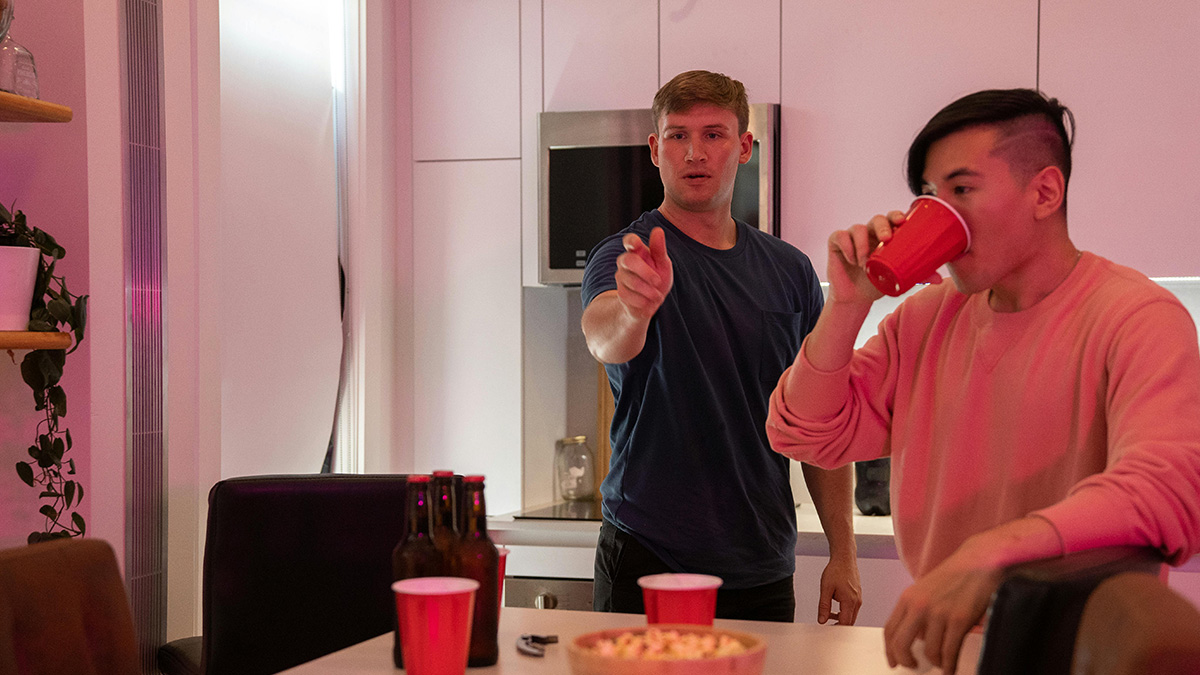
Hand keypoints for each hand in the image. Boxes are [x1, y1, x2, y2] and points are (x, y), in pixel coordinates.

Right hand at [615, 227, 672, 320]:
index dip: (631, 241)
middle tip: (658, 281)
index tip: (635, 244)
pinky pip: (630, 296)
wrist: (651, 303)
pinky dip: (644, 301)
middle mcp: (625, 262)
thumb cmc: (657, 278)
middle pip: (629, 260)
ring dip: (649, 291)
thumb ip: (659, 249)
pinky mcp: (621, 293)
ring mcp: (621, 277)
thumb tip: (658, 230)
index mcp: (637, 252)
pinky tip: (649, 302)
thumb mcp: (662, 264)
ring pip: (632, 281)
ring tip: (657, 295)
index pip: (629, 241)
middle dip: (645, 272)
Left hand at [818, 554, 861, 624]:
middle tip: (827, 626)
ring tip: (828, 615)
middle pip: (850, 622)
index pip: (845, 623)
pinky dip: (844, 612)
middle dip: (839, 626)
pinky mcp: (858, 596)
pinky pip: (852, 609)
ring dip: (841, 619)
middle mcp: (857, 602)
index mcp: (849, 601)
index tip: (827, 631)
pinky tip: (834, 608)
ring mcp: (858, 599)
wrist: (844, 559)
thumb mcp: (826, 588)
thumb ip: (823, 606)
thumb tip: (822, 620)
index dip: (836, 629)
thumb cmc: (836, 570)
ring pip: (851, 616)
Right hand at [825, 210, 940, 304]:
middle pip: (877, 219)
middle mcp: (870, 233)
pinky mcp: (836, 243)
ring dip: (862, 244)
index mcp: (887, 236)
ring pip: (857, 228)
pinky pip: (839, 236)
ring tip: (864, 262)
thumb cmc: (878, 283)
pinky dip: (846, 246)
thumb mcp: (898, 278)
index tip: (901, 221)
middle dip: (882, 225)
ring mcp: (853, 236)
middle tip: (886, 238)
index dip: (896, 215)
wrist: (856, 298)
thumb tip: (940, 279)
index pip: (892, 218)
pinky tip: (851, 258)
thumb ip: (918, 276)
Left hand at [882, 545, 1002, 673]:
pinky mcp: (959, 620)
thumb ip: (916, 611)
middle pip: (901, 644)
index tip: (893, 661)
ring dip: (935, 663)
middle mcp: (919, 606)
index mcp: (908, 598)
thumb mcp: (926, 589)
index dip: (889, 650)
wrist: (979, 561)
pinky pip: (949, 652)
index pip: (889, 630)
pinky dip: (949, 665)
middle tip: (914, 666)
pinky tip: (950, 667)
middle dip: (906, 661)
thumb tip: (916, 638)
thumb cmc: (955, 576)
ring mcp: (939, 613)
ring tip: (940, 663)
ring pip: (929, 652)